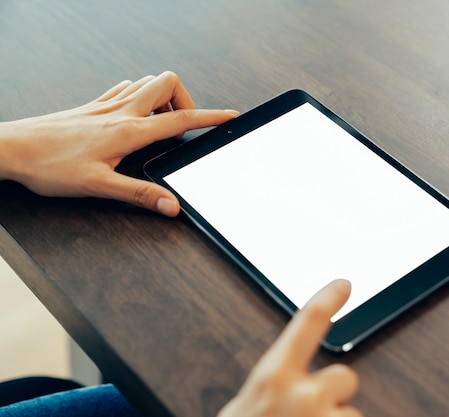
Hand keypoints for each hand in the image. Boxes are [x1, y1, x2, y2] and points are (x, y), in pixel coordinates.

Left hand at [0, 71, 237, 215]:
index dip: (210, 117)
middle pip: (167, 84)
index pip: (181, 119)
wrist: (13, 149)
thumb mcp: (100, 187)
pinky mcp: (92, 106)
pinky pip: (124, 87)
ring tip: (160, 124)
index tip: (229, 116)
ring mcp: (106, 105)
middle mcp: (121, 111)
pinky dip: (138, 94)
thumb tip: (171, 205)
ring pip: (146, 82)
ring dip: (162, 96)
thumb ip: (140, 195)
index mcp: (129, 131)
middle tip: (182, 126)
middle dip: (184, 100)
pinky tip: (133, 114)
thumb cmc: (51, 166)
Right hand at [218, 279, 361, 416]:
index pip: (308, 321)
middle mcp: (306, 395)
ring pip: (350, 412)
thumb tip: (281, 376)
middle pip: (344, 376)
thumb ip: (272, 384)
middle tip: (311, 412)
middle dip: (334, 393)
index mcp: (273, 377)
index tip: (343, 285)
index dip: (328, 299)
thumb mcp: (246, 405)